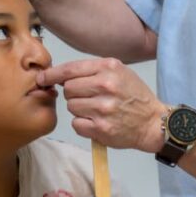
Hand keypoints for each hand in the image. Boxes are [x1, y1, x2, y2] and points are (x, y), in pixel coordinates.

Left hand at [39, 58, 166, 152]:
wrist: (152, 122)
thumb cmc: (134, 95)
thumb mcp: (119, 72)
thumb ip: (92, 70)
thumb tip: (60, 74)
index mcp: (108, 68)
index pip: (70, 69)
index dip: (52, 74)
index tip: (42, 78)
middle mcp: (105, 86)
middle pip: (68, 89)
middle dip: (73, 94)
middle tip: (89, 98)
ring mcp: (103, 108)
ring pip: (71, 106)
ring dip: (79, 109)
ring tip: (96, 110)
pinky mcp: (101, 128)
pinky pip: (76, 123)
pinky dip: (83, 124)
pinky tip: (97, 122)